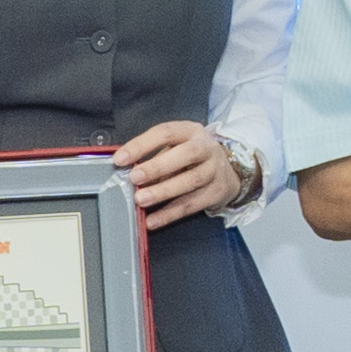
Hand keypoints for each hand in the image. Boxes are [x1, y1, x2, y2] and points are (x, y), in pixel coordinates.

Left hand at [113, 120, 252, 228]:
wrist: (229, 171)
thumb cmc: (192, 157)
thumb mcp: (176, 147)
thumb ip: (155, 155)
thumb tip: (127, 170)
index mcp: (191, 131)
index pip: (165, 132)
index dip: (142, 145)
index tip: (121, 158)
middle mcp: (206, 148)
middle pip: (185, 154)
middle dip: (157, 167)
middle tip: (134, 178)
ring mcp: (214, 171)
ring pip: (190, 181)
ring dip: (163, 192)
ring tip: (141, 200)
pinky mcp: (217, 193)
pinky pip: (191, 205)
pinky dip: (170, 214)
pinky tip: (152, 220)